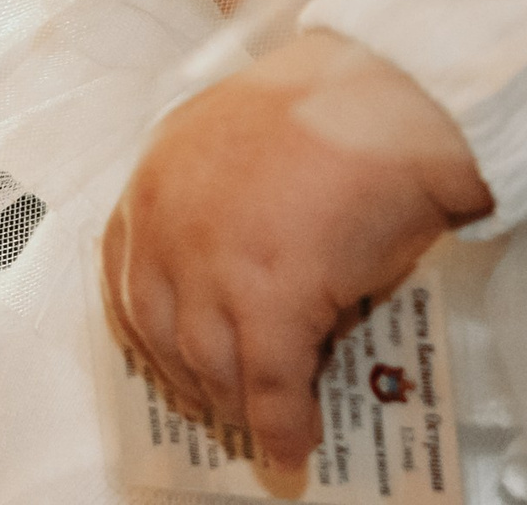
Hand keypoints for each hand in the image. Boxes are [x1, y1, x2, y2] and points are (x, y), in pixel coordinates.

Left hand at [102, 30, 491, 480]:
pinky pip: (271, 387)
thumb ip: (221, 193)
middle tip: (220, 400)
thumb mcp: (248, 128)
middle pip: (163, 329)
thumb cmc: (342, 98)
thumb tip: (240, 265)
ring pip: (212, 367)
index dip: (149, 329)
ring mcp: (216, 263)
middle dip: (192, 377)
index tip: (166, 356)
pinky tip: (296, 438)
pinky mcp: (271, 299)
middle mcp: (171, 218)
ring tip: (264, 425)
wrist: (400, 88)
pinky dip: (283, 425)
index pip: (126, 272)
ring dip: (238, 408)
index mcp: (160, 168)